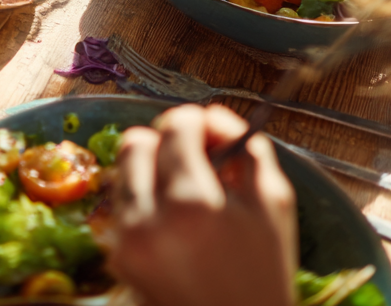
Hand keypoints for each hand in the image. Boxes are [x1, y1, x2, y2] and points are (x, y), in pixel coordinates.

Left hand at [110, 104, 297, 305]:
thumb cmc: (264, 275)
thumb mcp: (274, 206)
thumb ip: (247, 148)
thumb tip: (215, 115)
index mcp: (193, 203)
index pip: (176, 126)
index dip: (197, 122)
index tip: (211, 135)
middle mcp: (148, 219)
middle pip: (136, 141)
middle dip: (166, 142)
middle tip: (194, 160)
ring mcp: (126, 240)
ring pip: (122, 171)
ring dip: (150, 170)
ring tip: (183, 192)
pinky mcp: (117, 257)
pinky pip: (122, 206)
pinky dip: (143, 202)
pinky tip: (173, 222)